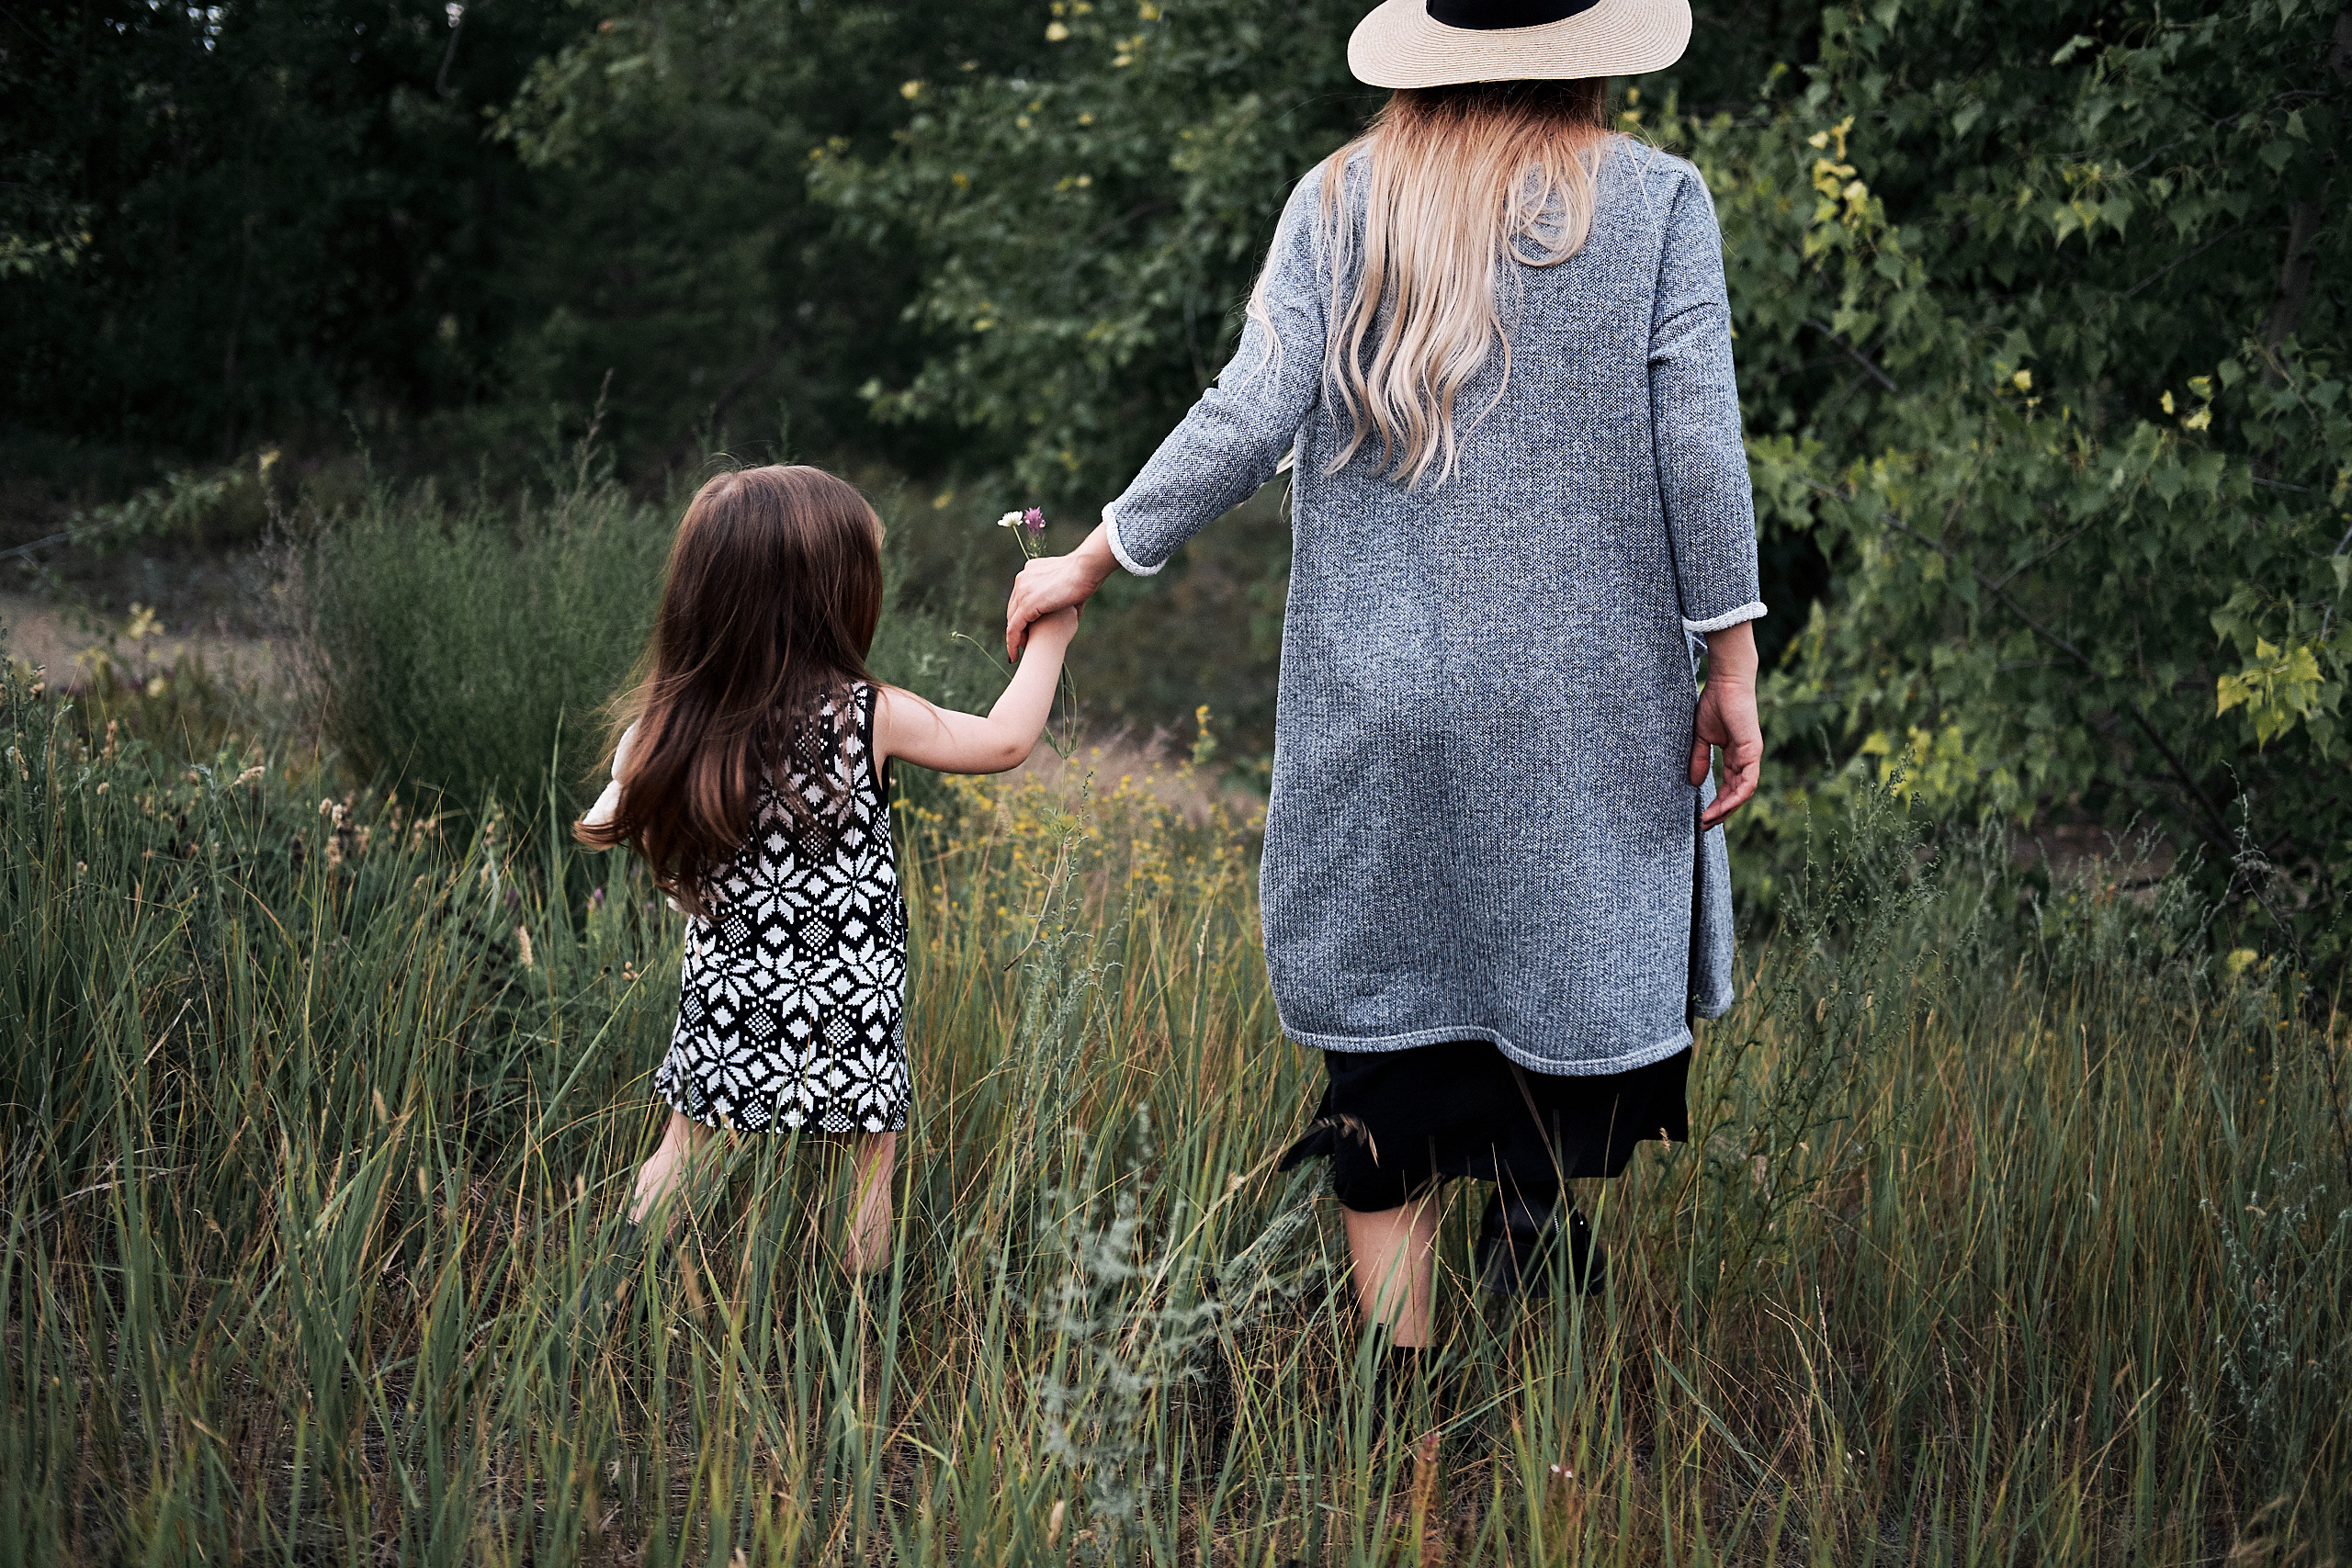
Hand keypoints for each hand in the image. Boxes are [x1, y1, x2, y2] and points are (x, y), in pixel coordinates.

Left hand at [1006, 523, 1116, 659]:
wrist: (1085, 570)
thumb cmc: (1084, 578)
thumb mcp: (1067, 586)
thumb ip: (1062, 597)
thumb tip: (1071, 611)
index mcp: (1030, 571)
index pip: (1021, 598)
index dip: (1023, 616)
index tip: (1028, 630)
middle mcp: (1022, 579)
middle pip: (1013, 609)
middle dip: (1017, 628)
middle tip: (1022, 645)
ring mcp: (1022, 591)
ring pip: (1012, 620)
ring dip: (1014, 638)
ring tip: (1018, 652)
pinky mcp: (1026, 604)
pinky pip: (1014, 628)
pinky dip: (1013, 643)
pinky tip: (1015, 655)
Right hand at [1690, 620, 1761, 829]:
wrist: (1726, 683)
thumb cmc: (1714, 703)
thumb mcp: (1701, 737)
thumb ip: (1700, 759)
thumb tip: (1695, 782)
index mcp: (1735, 756)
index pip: (1729, 786)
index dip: (1717, 803)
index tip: (1702, 817)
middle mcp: (1746, 759)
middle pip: (1738, 794)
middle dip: (1722, 812)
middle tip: (1705, 825)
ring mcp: (1751, 756)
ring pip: (1744, 792)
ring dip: (1728, 809)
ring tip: (1710, 820)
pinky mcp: (1752, 751)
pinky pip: (1748, 782)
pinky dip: (1736, 797)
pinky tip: (1722, 807)